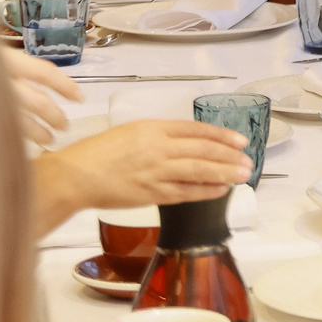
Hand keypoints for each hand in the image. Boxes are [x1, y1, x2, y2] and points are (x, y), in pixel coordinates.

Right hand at [0, 46, 84, 143]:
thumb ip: (13, 64)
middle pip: (36, 101)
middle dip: (54, 116)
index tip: (80, 98)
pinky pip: (0, 127)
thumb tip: (41, 76)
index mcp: (6, 59)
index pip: (44, 73)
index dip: (65, 86)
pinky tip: (18, 140)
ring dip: (37, 133)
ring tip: (49, 140)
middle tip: (65, 126)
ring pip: (18, 120)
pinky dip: (13, 134)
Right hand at [38, 119, 250, 211]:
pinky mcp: (150, 193)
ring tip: (242, 175)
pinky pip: (184, 193)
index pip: (196, 129)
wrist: (73, 176)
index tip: (239, 140)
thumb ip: (160, 135)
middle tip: (248, 160)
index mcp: (153, 128)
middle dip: (229, 156)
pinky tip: (219, 190)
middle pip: (203, 150)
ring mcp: (155, 172)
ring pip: (198, 171)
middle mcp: (157, 148)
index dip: (221, 135)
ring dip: (224, 173)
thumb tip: (190, 142)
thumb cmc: (98, 153)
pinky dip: (204, 191)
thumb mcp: (132, 131)